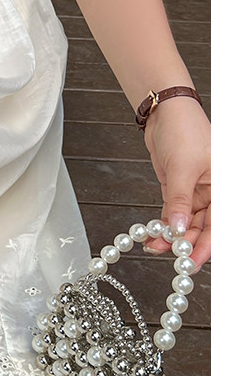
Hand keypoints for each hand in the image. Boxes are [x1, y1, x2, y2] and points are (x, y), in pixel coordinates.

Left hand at [142, 97, 210, 270]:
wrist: (165, 112)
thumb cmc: (185, 130)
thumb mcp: (183, 168)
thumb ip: (181, 202)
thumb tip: (180, 230)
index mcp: (224, 187)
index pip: (219, 224)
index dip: (207, 246)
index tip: (193, 263)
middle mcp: (213, 192)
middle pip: (205, 228)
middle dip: (189, 246)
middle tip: (175, 263)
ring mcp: (195, 192)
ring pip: (187, 224)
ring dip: (173, 238)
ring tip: (157, 249)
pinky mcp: (178, 190)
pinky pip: (174, 215)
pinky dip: (164, 227)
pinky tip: (154, 238)